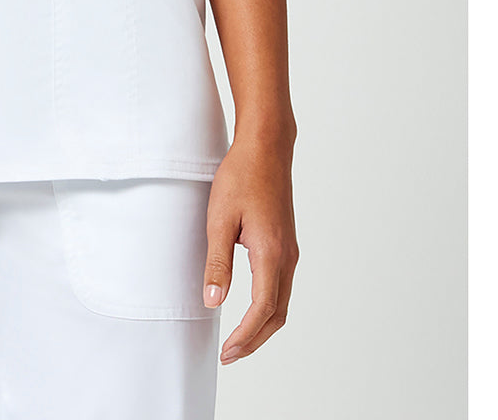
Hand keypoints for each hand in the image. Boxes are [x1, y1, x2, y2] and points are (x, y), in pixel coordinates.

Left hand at [202, 131, 298, 363]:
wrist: (266, 148)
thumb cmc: (241, 176)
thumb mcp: (219, 218)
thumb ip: (217, 262)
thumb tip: (213, 302)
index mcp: (271, 253)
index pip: (262, 310)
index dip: (245, 336)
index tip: (227, 352)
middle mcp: (287, 257)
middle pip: (277, 314)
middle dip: (255, 339)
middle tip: (230, 354)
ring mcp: (290, 250)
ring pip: (282, 302)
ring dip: (263, 326)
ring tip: (239, 339)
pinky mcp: (287, 243)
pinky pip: (282, 286)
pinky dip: (269, 307)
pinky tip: (252, 309)